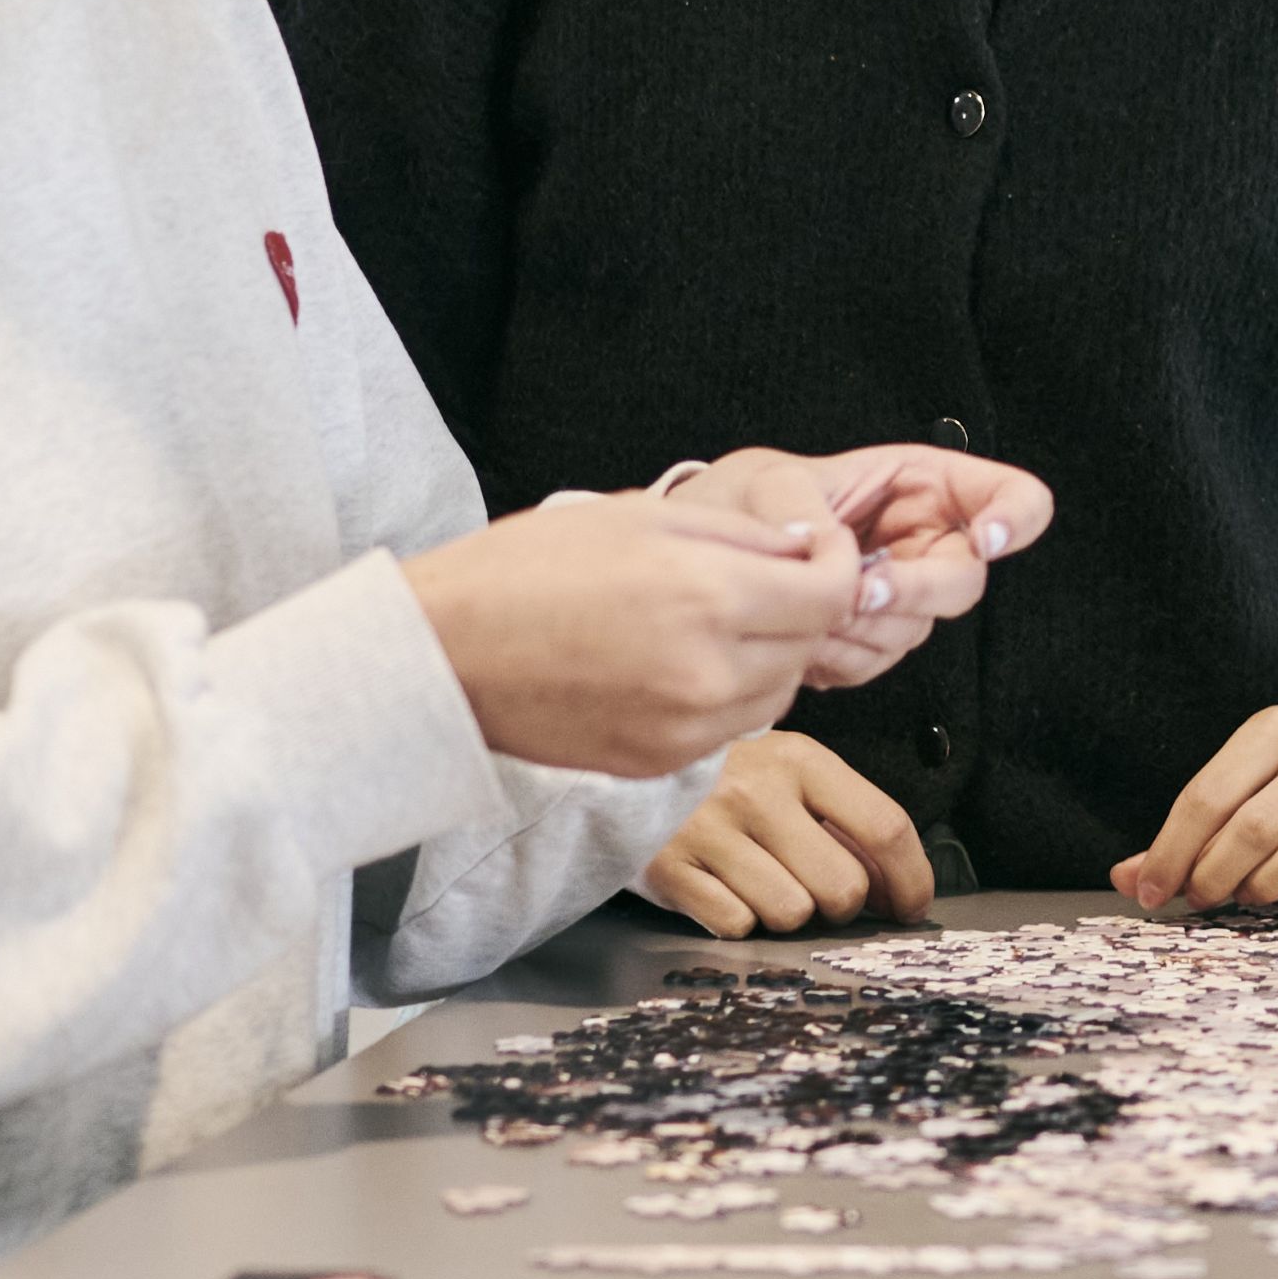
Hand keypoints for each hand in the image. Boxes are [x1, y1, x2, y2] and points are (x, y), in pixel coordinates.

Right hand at [402, 492, 860, 776]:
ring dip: (766, 657)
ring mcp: (685, 728)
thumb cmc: (522, 571)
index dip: (835, 563)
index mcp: (706, 596)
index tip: (816, 549)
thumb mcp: (640, 515)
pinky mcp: (659, 763)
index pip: (831, 592)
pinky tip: (674, 664)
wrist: (442, 653)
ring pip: (778, 694)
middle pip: (810, 645)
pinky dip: (723, 696)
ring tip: (707, 621)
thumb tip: (808, 547)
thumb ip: (741, 534)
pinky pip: (729, 729)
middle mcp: (706, 671)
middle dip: (799, 608)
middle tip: (755, 578)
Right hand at [638, 731, 935, 938]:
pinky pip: (737, 926)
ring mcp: (709, 832)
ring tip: (759, 880)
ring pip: (791, 914)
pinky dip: (737, 919)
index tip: (910, 906)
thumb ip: (841, 816)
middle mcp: (756, 792)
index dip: (912, 879)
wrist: (623, 767)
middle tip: (819, 891)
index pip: (884, 826)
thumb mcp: (785, 769)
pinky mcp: (669, 871)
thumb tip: (895, 886)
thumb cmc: (722, 775)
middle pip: (843, 887)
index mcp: (799, 759)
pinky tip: (721, 887)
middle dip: (842, 904)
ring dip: (785, 911)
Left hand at [670, 442, 1049, 688]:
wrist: (702, 562)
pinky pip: (876, 661)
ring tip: (804, 612)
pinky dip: (838, 657)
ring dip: (861, 630)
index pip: (1012, 498)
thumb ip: (799, 505)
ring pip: (916, 629)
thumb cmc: (742, 502)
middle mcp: (924, 543)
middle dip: (912, 592)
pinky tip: (800, 637)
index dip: (1015, 518)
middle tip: (860, 593)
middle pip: (964, 581)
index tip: (984, 539)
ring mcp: (903, 596)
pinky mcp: (873, 639)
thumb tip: (831, 549)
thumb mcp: (764, 482)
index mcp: (921, 485)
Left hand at [1114, 708, 1277, 914]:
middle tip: (1203, 898)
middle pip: (1255, 824)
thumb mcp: (1249, 785)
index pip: (1208, 795)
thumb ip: (1189, 832)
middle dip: (1216, 874)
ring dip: (1268, 885)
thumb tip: (1128, 880)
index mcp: (1274, 730)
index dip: (1172, 851)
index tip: (1152, 893)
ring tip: (1255, 894)